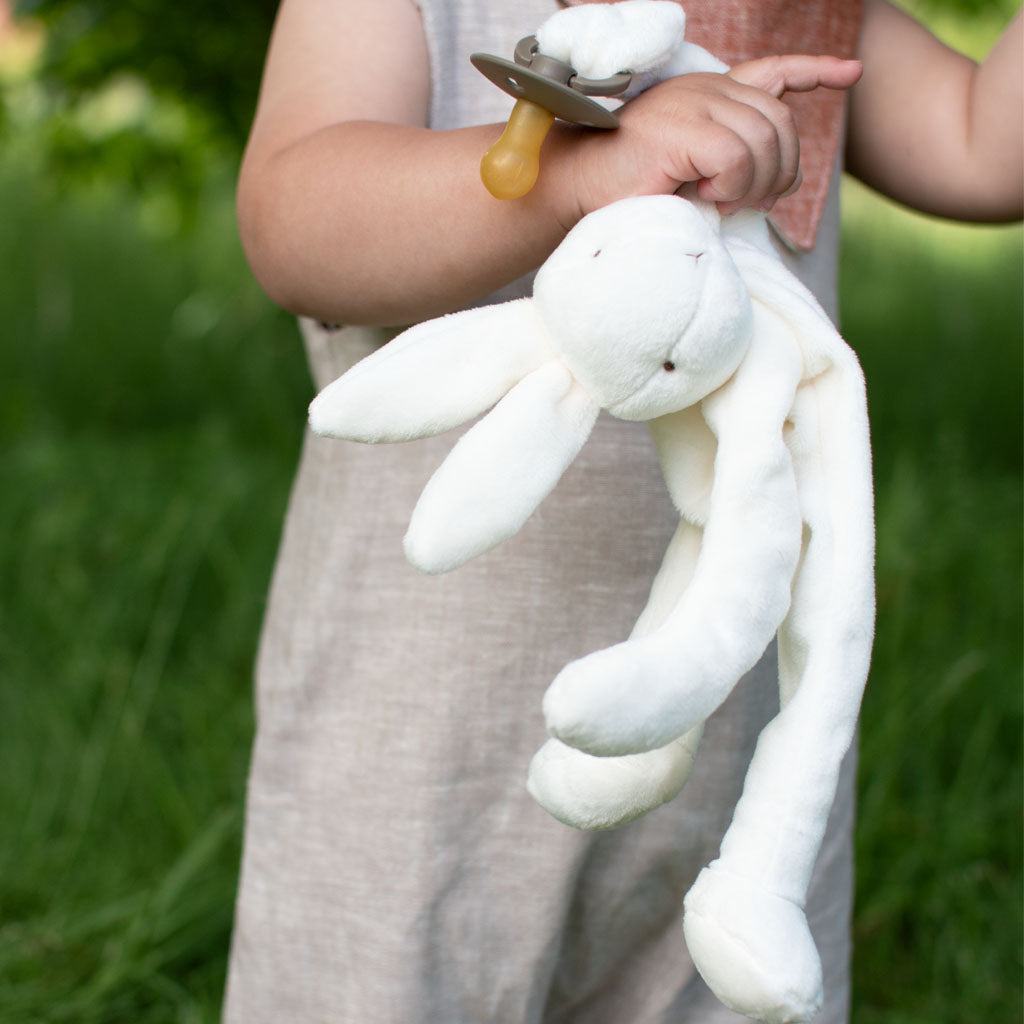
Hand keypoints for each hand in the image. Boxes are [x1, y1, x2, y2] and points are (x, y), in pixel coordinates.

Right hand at [562, 54, 862, 218]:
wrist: (574, 189)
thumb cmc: (626, 188)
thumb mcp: (690, 171)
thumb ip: (730, 165)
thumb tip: (776, 186)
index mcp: (708, 95)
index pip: (772, 72)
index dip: (814, 72)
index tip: (850, 73)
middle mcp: (705, 89)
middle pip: (781, 125)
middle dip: (780, 172)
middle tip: (751, 204)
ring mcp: (693, 103)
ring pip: (764, 143)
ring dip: (752, 185)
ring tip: (720, 202)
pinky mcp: (681, 128)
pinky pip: (737, 159)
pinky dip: (730, 188)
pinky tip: (705, 196)